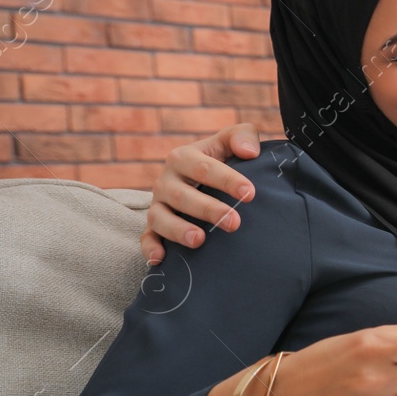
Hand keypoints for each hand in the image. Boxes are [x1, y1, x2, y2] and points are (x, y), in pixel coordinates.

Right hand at [142, 124, 262, 263]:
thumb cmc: (222, 157)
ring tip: (200, 240)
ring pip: (160, 217)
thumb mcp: (231, 141)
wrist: (202, 178)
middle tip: (234, 223)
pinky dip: (150, 248)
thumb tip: (249, 152)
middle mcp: (166, 180)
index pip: (204, 168)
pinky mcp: (153, 225)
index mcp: (183, 157)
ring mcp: (158, 204)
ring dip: (178, 230)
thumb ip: (242, 136)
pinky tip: (160, 259)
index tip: (250, 194)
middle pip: (183, 196)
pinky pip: (146, 237)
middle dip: (208, 210)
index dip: (228, 180)